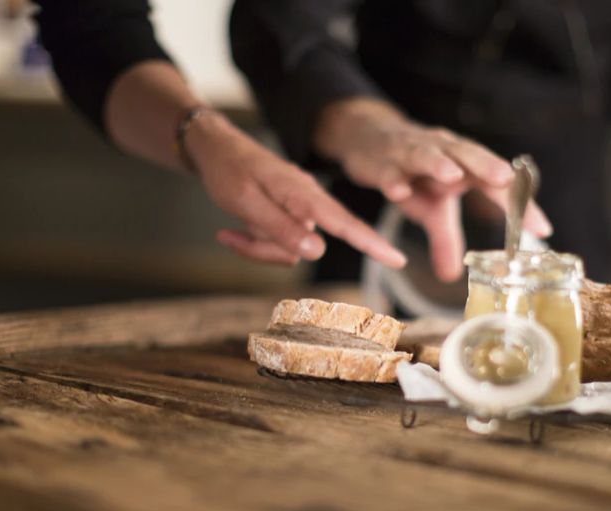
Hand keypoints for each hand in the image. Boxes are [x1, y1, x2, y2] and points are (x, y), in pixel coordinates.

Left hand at [184, 110, 406, 267]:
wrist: (212, 148)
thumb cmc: (228, 170)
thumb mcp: (247, 202)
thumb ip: (282, 228)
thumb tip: (317, 252)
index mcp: (304, 195)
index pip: (346, 224)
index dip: (372, 245)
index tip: (398, 260)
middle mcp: (308, 202)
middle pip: (308, 246)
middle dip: (269, 251)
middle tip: (230, 236)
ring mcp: (298, 210)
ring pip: (289, 248)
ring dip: (257, 246)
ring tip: (229, 229)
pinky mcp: (288, 215)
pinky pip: (279, 241)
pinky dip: (254, 240)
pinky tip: (232, 229)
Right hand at [315, 97, 552, 281]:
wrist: (369, 138)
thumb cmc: (412, 172)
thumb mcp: (431, 206)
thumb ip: (446, 238)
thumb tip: (452, 276)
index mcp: (463, 163)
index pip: (497, 183)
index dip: (518, 204)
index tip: (541, 229)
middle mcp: (442, 151)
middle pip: (467, 155)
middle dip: (484, 165)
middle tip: (502, 177)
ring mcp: (411, 152)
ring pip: (427, 155)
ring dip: (439, 164)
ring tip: (451, 176)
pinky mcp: (382, 160)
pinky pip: (389, 171)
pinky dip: (394, 179)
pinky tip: (398, 192)